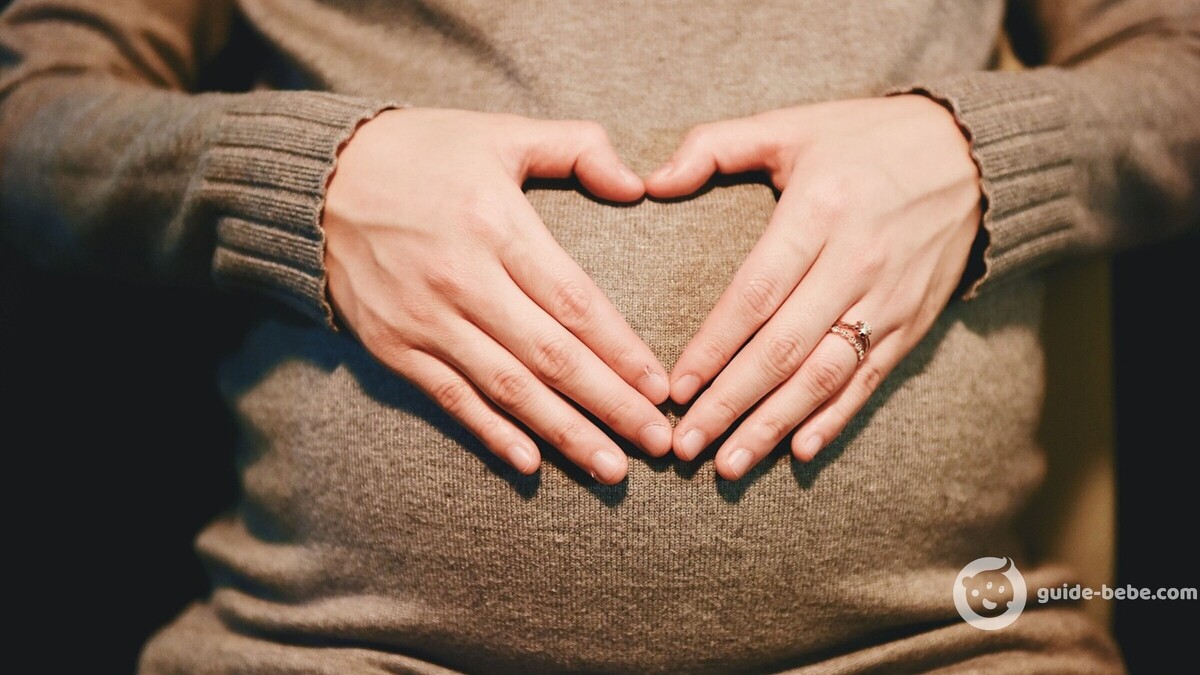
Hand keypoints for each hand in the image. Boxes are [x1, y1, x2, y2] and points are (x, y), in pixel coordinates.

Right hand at [323, 109, 670, 483]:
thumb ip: (576, 148)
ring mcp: (423, 319)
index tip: (661, 388)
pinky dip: (491, 433)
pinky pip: (451, 399)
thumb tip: (637, 184)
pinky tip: (531, 464)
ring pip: (507, 389)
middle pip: (551, 357)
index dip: (622, 351)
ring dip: (564, 433)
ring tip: (613, 468)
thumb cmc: (422, 152)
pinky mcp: (393, 346)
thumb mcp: (500, 132)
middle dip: (611, 405)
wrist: (317, 178)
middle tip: (658, 444)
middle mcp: (461, 279)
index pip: (574, 302)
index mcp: (496, 224)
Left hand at [645, 96, 980, 478]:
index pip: (756, 293)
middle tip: (686, 445)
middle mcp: (857, 261)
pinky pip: (870, 379)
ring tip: (729, 465)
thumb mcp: (791, 125)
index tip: (675, 388)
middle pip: (784, 348)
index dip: (713, 346)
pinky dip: (835, 419)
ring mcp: (890, 298)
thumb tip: (650, 182)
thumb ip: (715, 147)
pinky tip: (799, 451)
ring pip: (825, 375)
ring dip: (774, 425)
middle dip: (730, 402)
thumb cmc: (865, 140)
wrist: (972, 154)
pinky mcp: (914, 322)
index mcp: (819, 211)